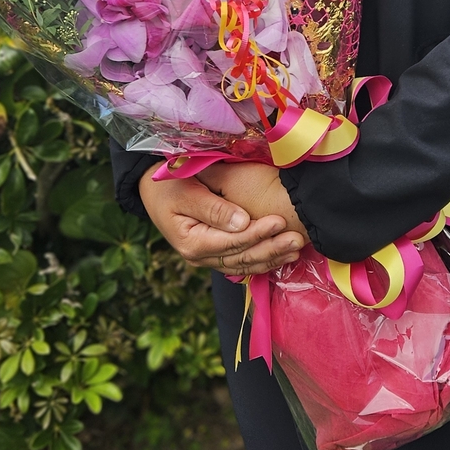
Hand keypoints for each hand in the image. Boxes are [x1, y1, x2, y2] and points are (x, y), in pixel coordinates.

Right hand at [139, 165, 303, 275]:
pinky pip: (242, 263)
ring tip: (297, 250)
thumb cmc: (167, 185)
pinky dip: (263, 260)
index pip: (232, 241)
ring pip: (245, 264)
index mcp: (193, 243)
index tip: (280, 221)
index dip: (257, 233)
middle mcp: (200, 257)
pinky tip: (282, 256)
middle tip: (297, 239)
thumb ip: (213, 208)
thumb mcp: (186, 192)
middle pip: (242, 257)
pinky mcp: (215, 254)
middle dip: (271, 248)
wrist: (152, 191)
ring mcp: (208, 258)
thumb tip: (242, 222)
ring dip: (272, 258)